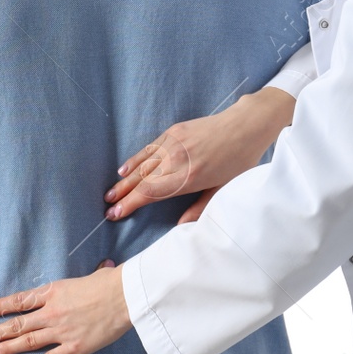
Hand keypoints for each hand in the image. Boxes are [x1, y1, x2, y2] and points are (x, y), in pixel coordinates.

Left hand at [0, 264, 129, 353]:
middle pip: (16, 323)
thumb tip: (99, 268)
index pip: (19, 301)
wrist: (124, 296)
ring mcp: (60, 330)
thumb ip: (79, 283)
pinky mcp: (74, 346)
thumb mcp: (85, 278)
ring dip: (6, 348)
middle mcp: (51, 312)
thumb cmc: (108, 283)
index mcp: (51, 292)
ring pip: (26, 341)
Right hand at [104, 86, 295, 222]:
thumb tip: (181, 227)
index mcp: (189, 177)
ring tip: (111, 192)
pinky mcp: (174, 131)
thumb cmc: (239, 161)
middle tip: (108, 206)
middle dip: (123, 195)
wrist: (245, 126)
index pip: (151, 193)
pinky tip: (124, 169)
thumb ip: (201, 208)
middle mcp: (176, 159)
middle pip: (142, 180)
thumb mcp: (224, 189)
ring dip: (125, 179)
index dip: (131, 204)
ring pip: (142, 164)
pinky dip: (135, 159)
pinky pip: (149, 148)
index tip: (116, 213)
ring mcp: (173, 143)